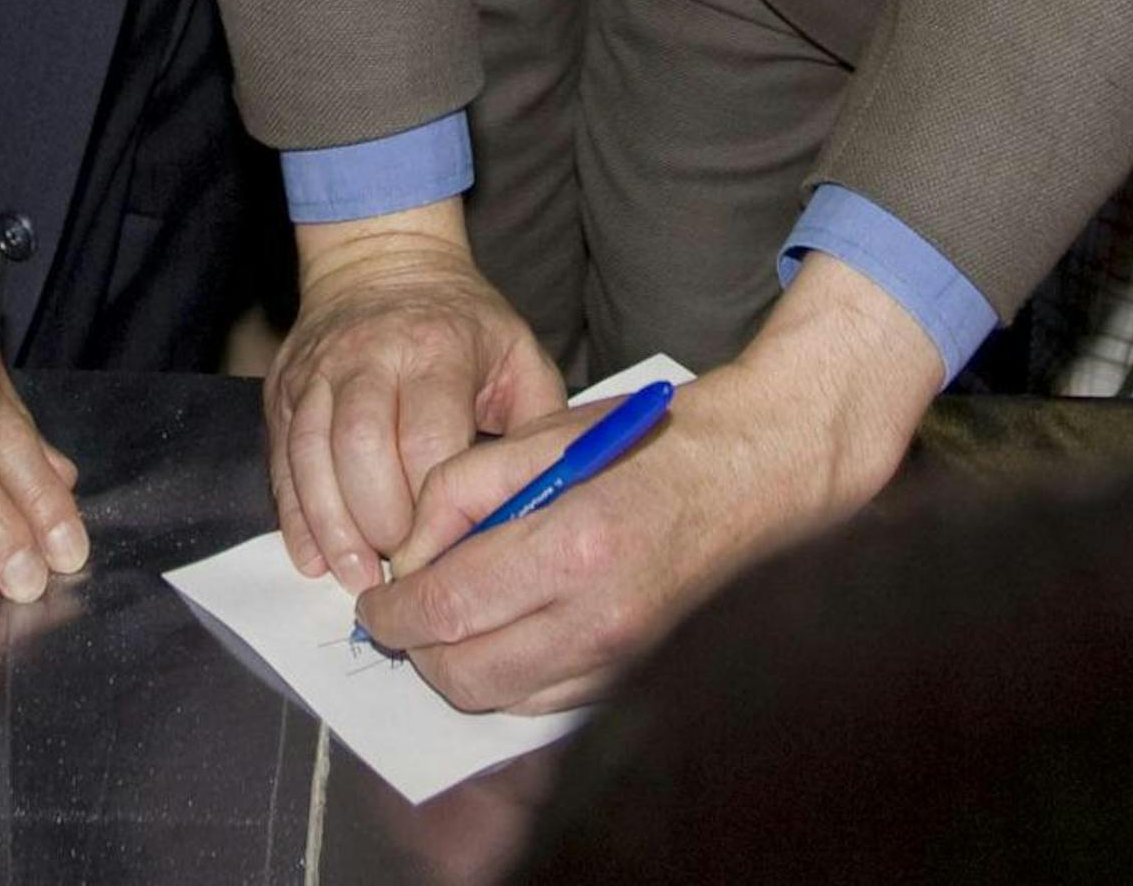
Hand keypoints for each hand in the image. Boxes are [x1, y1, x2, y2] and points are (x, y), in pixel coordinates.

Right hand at [267, 207, 565, 590]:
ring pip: (311, 456)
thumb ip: (535, 424)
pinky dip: (295, 515)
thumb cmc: (462, 323)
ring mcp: (319, 371)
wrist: (381, 260)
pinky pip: (281, 459)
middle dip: (380, 522)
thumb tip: (546, 502)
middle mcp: (370, 355)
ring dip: (333, 528)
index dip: (434, 504)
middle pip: (361, 448)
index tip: (448, 550)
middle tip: (402, 571)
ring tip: (358, 579)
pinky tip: (315, 557)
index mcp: (437, 347)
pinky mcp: (284, 389)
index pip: (427, 435)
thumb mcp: (517, 352)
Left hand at [359, 255, 935, 714]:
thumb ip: (464, 488)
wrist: (758, 473)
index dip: (394, 611)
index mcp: (577, 547)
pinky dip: (506, 672)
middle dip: (417, 647)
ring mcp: (622, 659)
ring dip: (458, 663)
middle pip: (464, 675)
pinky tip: (506, 621)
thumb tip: (411, 552)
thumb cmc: (653, 441)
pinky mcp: (633, 676)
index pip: (450, 609)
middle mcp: (601, 620)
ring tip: (454, 608)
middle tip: (403, 608)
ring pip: (499, 697)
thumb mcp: (547, 433)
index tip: (374, 600)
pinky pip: (542, 699)